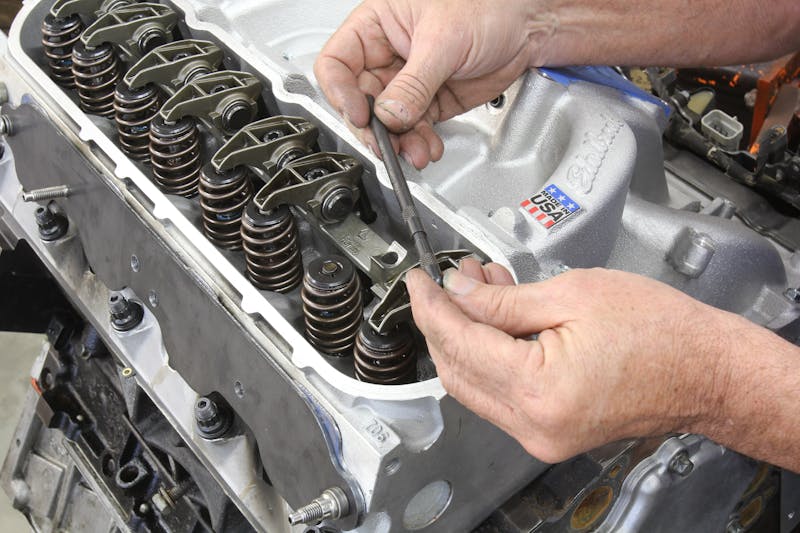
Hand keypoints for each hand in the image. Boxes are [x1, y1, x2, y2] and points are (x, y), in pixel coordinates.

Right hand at [314, 0, 552, 167]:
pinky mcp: (430, 101)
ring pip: (388, 121)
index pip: (338, 63)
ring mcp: (408, 80)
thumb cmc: (489, 4)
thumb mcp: (444, 40)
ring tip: (414, 151)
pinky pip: (413, 128)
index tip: (359, 115)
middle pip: (361, 100)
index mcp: (377, 24)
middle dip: (374, 127)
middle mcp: (388, 54)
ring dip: (399, 141)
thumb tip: (389, 115)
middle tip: (385, 144)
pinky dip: (418, 143)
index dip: (341, 92)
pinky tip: (426, 147)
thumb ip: (413, 83)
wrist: (529, 25)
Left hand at [405, 259, 732, 462]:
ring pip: (474, 385)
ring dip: (467, 337)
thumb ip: (502, 300)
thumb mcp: (573, 294)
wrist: (707, 371)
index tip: (419, 282)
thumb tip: (457, 292)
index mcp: (540, 390)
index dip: (431, 307)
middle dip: (443, 322)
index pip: (459, 343)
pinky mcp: (550, 433)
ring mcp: (542, 435)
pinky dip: (491, 357)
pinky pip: (500, 395)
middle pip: (458, 370)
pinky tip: (499, 320)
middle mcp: (536, 425)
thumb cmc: (662, 332)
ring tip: (480, 290)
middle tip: (447, 282)